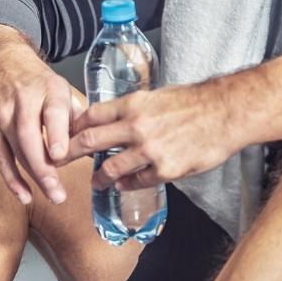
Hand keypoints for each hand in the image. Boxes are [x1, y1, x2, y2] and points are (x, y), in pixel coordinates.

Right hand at [0, 37, 86, 206]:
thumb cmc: (38, 84)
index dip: (55, 134)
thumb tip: (102, 147)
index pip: (51, 111)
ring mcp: (2, 113)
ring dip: (32, 176)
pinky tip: (25, 195)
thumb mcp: (61, 91)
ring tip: (52, 195)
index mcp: (48, 89)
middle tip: (58, 191)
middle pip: (28, 135)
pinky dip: (11, 178)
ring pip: (14, 148)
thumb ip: (78, 119)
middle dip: (42, 166)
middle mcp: (23, 100)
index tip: (60, 155)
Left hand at [60, 81, 243, 191]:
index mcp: (133, 104)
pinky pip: (136, 181)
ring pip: (109, 168)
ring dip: (98, 178)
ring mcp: (149, 150)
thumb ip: (134, 109)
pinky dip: (126, 184)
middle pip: (89, 141)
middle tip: (56, 162)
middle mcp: (135, 126)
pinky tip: (123, 184)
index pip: (91, 116)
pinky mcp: (164, 170)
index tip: (62, 135)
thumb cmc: (195, 102)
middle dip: (68, 153)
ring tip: (95, 182)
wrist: (225, 112)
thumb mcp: (157, 96)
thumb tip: (116, 119)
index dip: (72, 127)